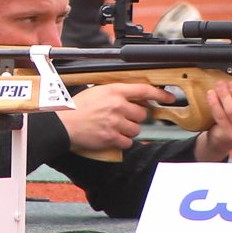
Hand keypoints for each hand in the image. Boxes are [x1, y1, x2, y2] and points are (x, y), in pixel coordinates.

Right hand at [61, 84, 176, 152]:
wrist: (62, 124)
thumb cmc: (75, 108)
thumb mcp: (95, 92)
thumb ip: (114, 93)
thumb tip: (132, 96)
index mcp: (113, 91)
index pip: (144, 90)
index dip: (160, 94)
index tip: (169, 98)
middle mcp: (117, 105)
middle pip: (142, 114)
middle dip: (135, 117)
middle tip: (123, 118)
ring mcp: (115, 122)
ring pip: (136, 129)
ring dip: (128, 130)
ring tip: (114, 128)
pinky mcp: (111, 137)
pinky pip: (128, 142)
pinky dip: (122, 141)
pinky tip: (111, 137)